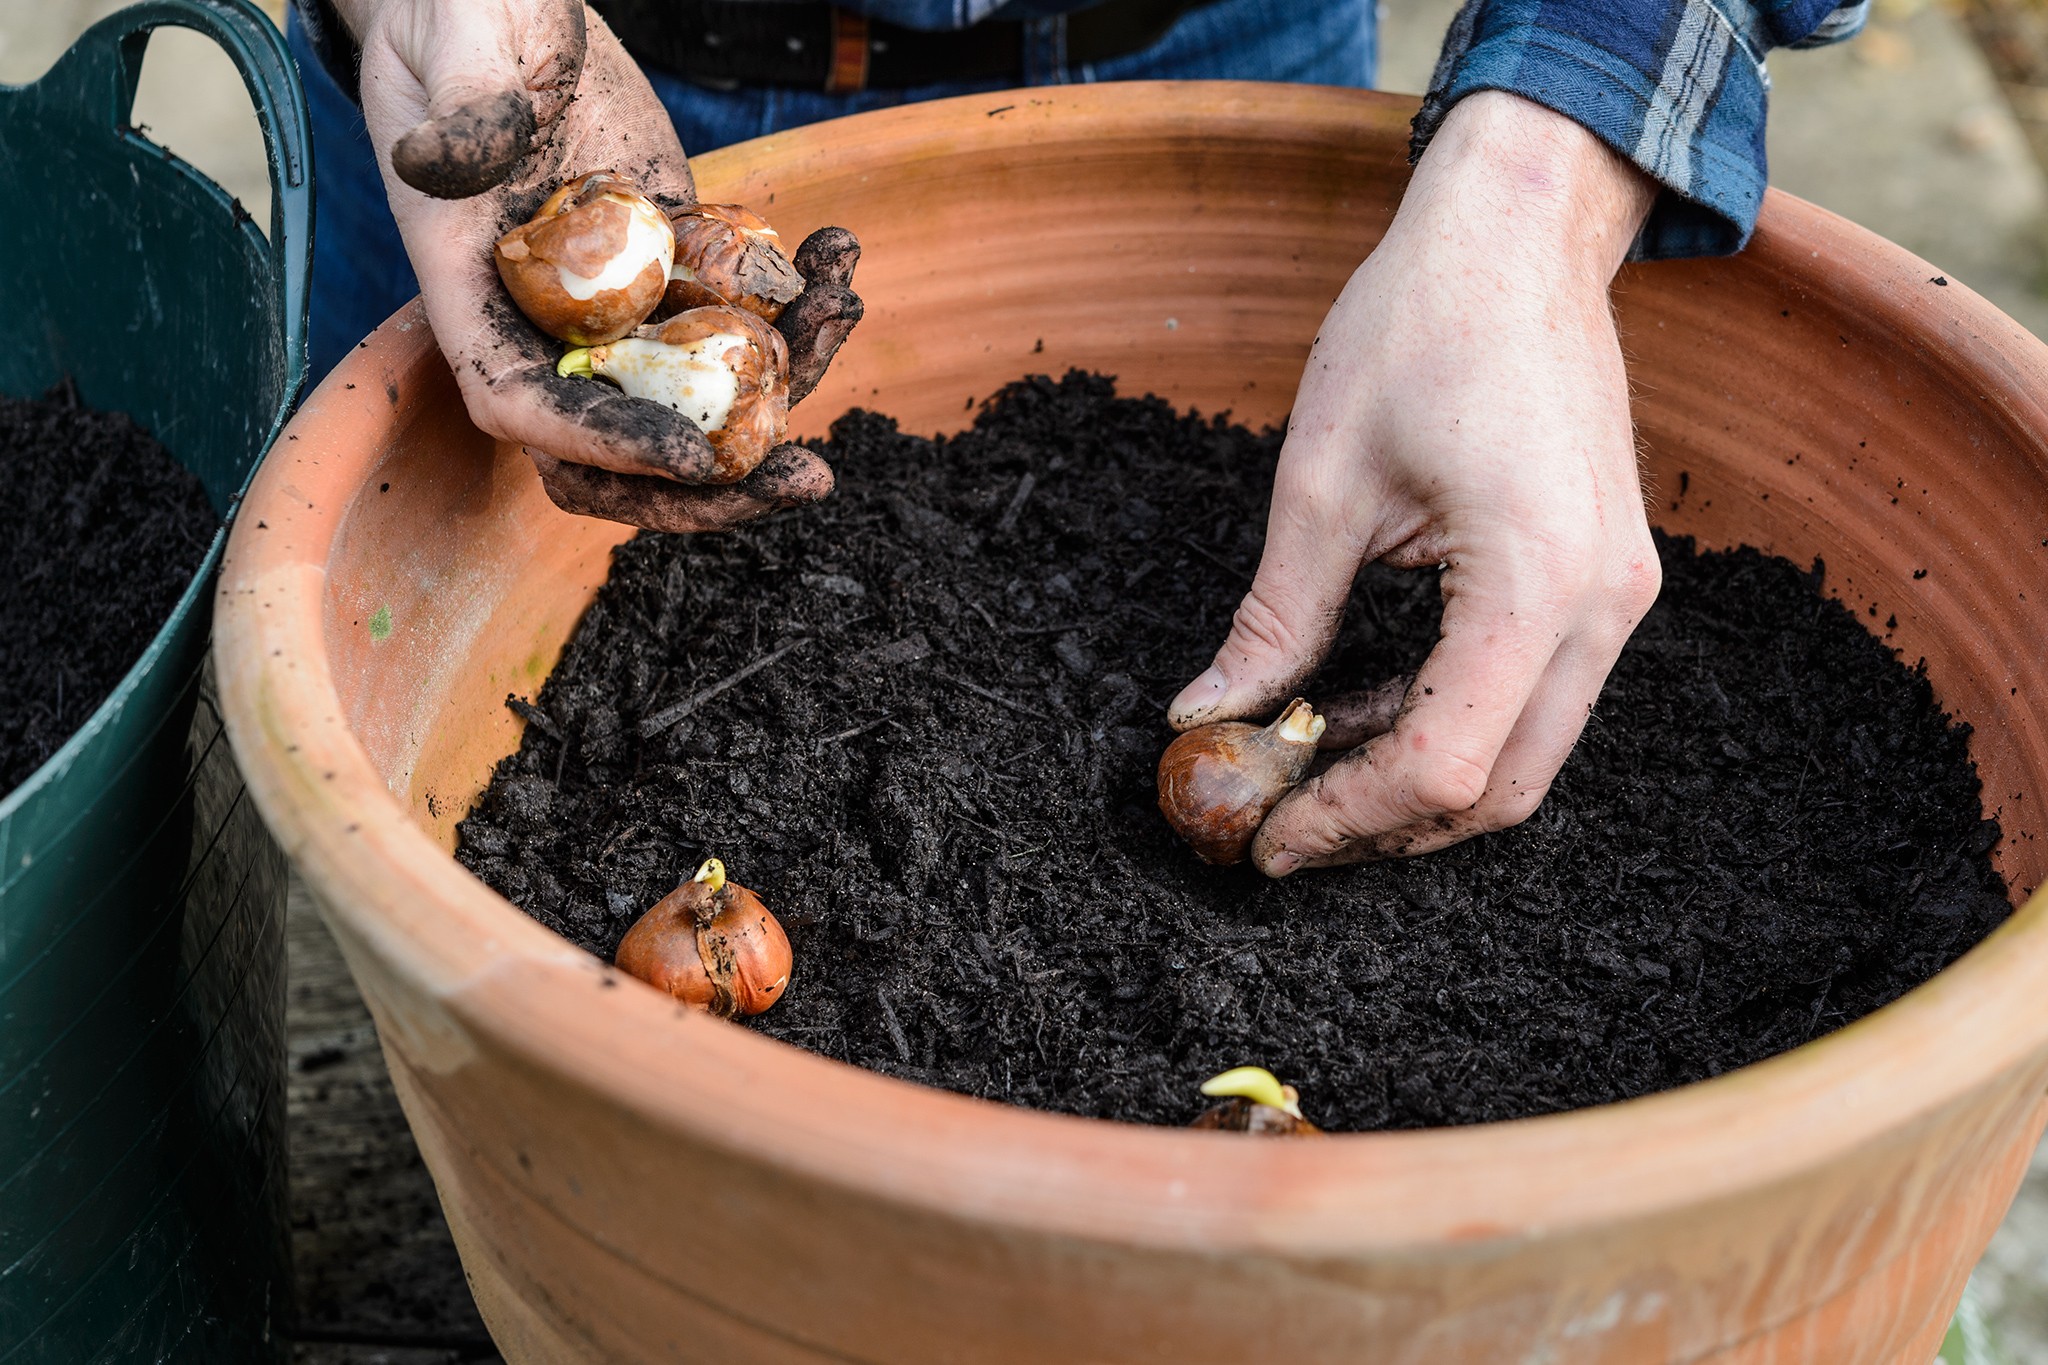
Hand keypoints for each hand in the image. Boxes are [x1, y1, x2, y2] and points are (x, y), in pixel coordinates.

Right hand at [338, 0, 860, 530]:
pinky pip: (737, 319)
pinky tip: (835, 252)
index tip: (694, 455)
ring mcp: (619, 299)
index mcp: (469, 289)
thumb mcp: (455, 37)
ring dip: (788, 379)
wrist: (504, 2)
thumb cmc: (454, 10)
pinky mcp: (676, 263)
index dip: (608, 448)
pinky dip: (795, 306)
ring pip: (700, 394)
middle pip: (623, 450)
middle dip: (718, 484)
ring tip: (843, 303)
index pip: (527, 409)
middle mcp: (546, 318)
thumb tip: (451, 161)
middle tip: (809, 475)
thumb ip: (462, 105)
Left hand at [1168, 91, 1660, 873]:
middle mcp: (1604, 605)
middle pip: (1503, 788)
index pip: (1443, 765)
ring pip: (1528, 753)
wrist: (1519, 234)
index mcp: (1536, 582)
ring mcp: (1620, 593)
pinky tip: (1366, 707)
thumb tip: (1205, 717)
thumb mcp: (1320, 483)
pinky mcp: (1609, 577)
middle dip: (1387, 826)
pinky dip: (1454, 721)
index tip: (1265, 837)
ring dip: (1418, 779)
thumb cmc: (1418, 328)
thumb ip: (1274, 622)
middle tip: (1282, 824)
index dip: (1347, 820)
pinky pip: (1537, 692)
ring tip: (1309, 768)